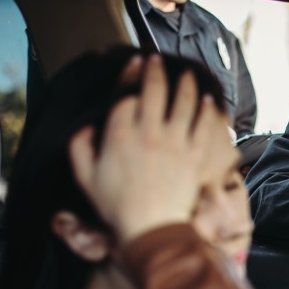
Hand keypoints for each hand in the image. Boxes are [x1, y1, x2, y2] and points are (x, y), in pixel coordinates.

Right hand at [68, 55, 220, 242]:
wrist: (151, 229)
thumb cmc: (116, 207)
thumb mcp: (85, 178)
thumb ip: (80, 148)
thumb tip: (86, 127)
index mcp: (119, 136)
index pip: (126, 95)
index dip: (130, 75)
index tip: (133, 63)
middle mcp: (148, 133)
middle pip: (154, 90)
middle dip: (155, 70)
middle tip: (156, 60)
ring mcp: (174, 143)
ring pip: (182, 102)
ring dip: (185, 83)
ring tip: (186, 73)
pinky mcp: (194, 156)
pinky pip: (203, 126)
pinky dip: (207, 111)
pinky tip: (209, 100)